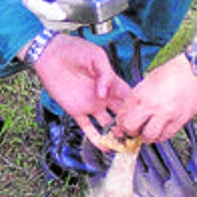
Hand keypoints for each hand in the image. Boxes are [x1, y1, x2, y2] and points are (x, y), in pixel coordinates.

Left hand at [29, 33, 130, 149]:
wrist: (50, 55)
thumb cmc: (74, 50)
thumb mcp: (96, 56)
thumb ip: (105, 74)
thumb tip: (105, 94)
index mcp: (111, 83)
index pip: (129, 97)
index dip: (137, 106)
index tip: (145, 117)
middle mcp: (103, 96)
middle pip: (121, 114)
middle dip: (130, 124)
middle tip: (138, 136)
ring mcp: (90, 105)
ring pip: (106, 123)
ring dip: (115, 134)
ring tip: (124, 145)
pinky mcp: (76, 111)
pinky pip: (87, 127)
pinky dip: (95, 137)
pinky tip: (104, 147)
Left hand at [114, 53, 196, 141]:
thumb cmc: (178, 69)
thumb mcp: (151, 78)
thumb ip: (141, 94)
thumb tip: (133, 107)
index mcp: (141, 92)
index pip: (122, 114)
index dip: (120, 122)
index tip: (122, 124)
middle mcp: (152, 104)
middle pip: (130, 128)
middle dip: (129, 132)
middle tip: (132, 131)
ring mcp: (166, 113)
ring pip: (148, 136)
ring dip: (145, 137)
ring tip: (147, 132)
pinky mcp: (180, 120)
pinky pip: (166, 136)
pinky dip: (160, 136)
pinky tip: (160, 131)